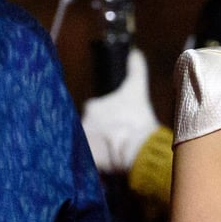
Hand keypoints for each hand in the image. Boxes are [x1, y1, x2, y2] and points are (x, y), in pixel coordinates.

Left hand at [81, 50, 160, 173]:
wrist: (136, 148)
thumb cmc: (136, 118)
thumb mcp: (137, 89)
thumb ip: (136, 69)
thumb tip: (135, 52)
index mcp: (92, 107)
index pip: (94, 111)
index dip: (105, 118)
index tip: (115, 124)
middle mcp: (83, 123)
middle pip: (89, 129)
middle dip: (100, 134)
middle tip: (115, 141)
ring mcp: (83, 143)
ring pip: (86, 146)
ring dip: (97, 150)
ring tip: (112, 157)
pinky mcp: (85, 161)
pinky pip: (86, 164)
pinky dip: (94, 165)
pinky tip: (104, 169)